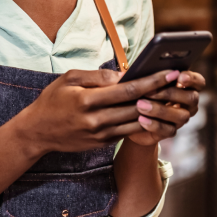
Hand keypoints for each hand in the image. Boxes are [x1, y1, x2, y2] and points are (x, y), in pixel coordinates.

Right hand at [18, 68, 181, 156]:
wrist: (38, 132)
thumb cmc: (53, 99)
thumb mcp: (70, 79)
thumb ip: (98, 76)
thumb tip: (125, 74)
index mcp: (87, 100)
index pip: (128, 90)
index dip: (152, 81)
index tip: (169, 72)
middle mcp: (96, 120)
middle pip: (137, 107)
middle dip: (160, 94)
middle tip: (179, 83)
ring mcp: (100, 135)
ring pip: (137, 123)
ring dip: (157, 111)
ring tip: (173, 97)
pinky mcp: (103, 143)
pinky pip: (128, 132)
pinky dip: (144, 123)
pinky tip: (155, 112)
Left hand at [129, 70, 205, 146]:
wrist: (131, 115)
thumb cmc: (139, 90)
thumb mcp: (140, 78)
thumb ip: (145, 73)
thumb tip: (135, 68)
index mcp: (186, 85)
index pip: (199, 81)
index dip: (192, 79)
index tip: (179, 76)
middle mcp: (188, 102)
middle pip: (192, 98)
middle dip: (170, 93)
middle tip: (149, 91)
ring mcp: (181, 118)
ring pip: (181, 116)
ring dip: (160, 110)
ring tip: (140, 105)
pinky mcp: (171, 131)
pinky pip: (168, 130)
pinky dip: (154, 124)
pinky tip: (141, 119)